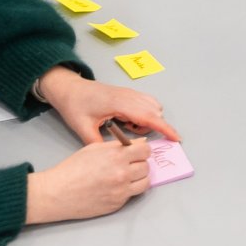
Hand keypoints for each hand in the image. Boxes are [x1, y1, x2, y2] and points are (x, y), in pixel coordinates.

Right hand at [24, 136, 150, 223]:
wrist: (57, 193)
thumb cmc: (72, 169)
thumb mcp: (94, 148)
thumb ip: (117, 146)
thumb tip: (138, 145)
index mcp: (117, 156)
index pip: (145, 150)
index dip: (142, 150)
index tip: (138, 152)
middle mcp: (122, 173)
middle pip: (146, 167)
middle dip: (139, 164)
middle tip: (130, 165)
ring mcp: (121, 190)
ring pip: (145, 182)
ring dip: (139, 178)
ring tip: (127, 177)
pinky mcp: (118, 204)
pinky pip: (132, 195)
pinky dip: (128, 190)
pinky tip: (116, 187)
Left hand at [36, 65, 178, 146]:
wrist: (69, 88)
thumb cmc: (75, 106)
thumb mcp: (83, 128)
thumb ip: (99, 144)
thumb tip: (113, 157)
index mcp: (119, 103)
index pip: (149, 116)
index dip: (165, 128)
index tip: (176, 138)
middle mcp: (129, 96)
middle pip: (154, 112)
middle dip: (153, 126)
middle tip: (131, 133)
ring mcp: (130, 92)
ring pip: (153, 106)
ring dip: (148, 119)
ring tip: (127, 127)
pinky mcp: (128, 93)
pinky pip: (146, 102)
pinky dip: (144, 113)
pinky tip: (127, 120)